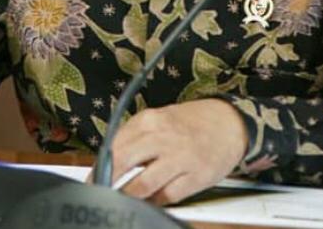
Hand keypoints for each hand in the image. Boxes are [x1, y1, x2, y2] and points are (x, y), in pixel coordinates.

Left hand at [104, 99, 247, 205]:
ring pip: (142, 184)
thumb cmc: (189, 123)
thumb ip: (135, 136)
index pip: (114, 146)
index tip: (92, 178)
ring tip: (121, 201)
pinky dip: (154, 202)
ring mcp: (181, 158)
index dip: (100, 165)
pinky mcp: (197, 176)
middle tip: (99, 192)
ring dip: (128, 196)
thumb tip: (107, 160)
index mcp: (149, 120)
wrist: (230, 123)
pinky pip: (167, 196)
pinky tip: (149, 202)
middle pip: (122, 162)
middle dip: (106, 181)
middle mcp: (163, 137)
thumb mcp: (158, 119)